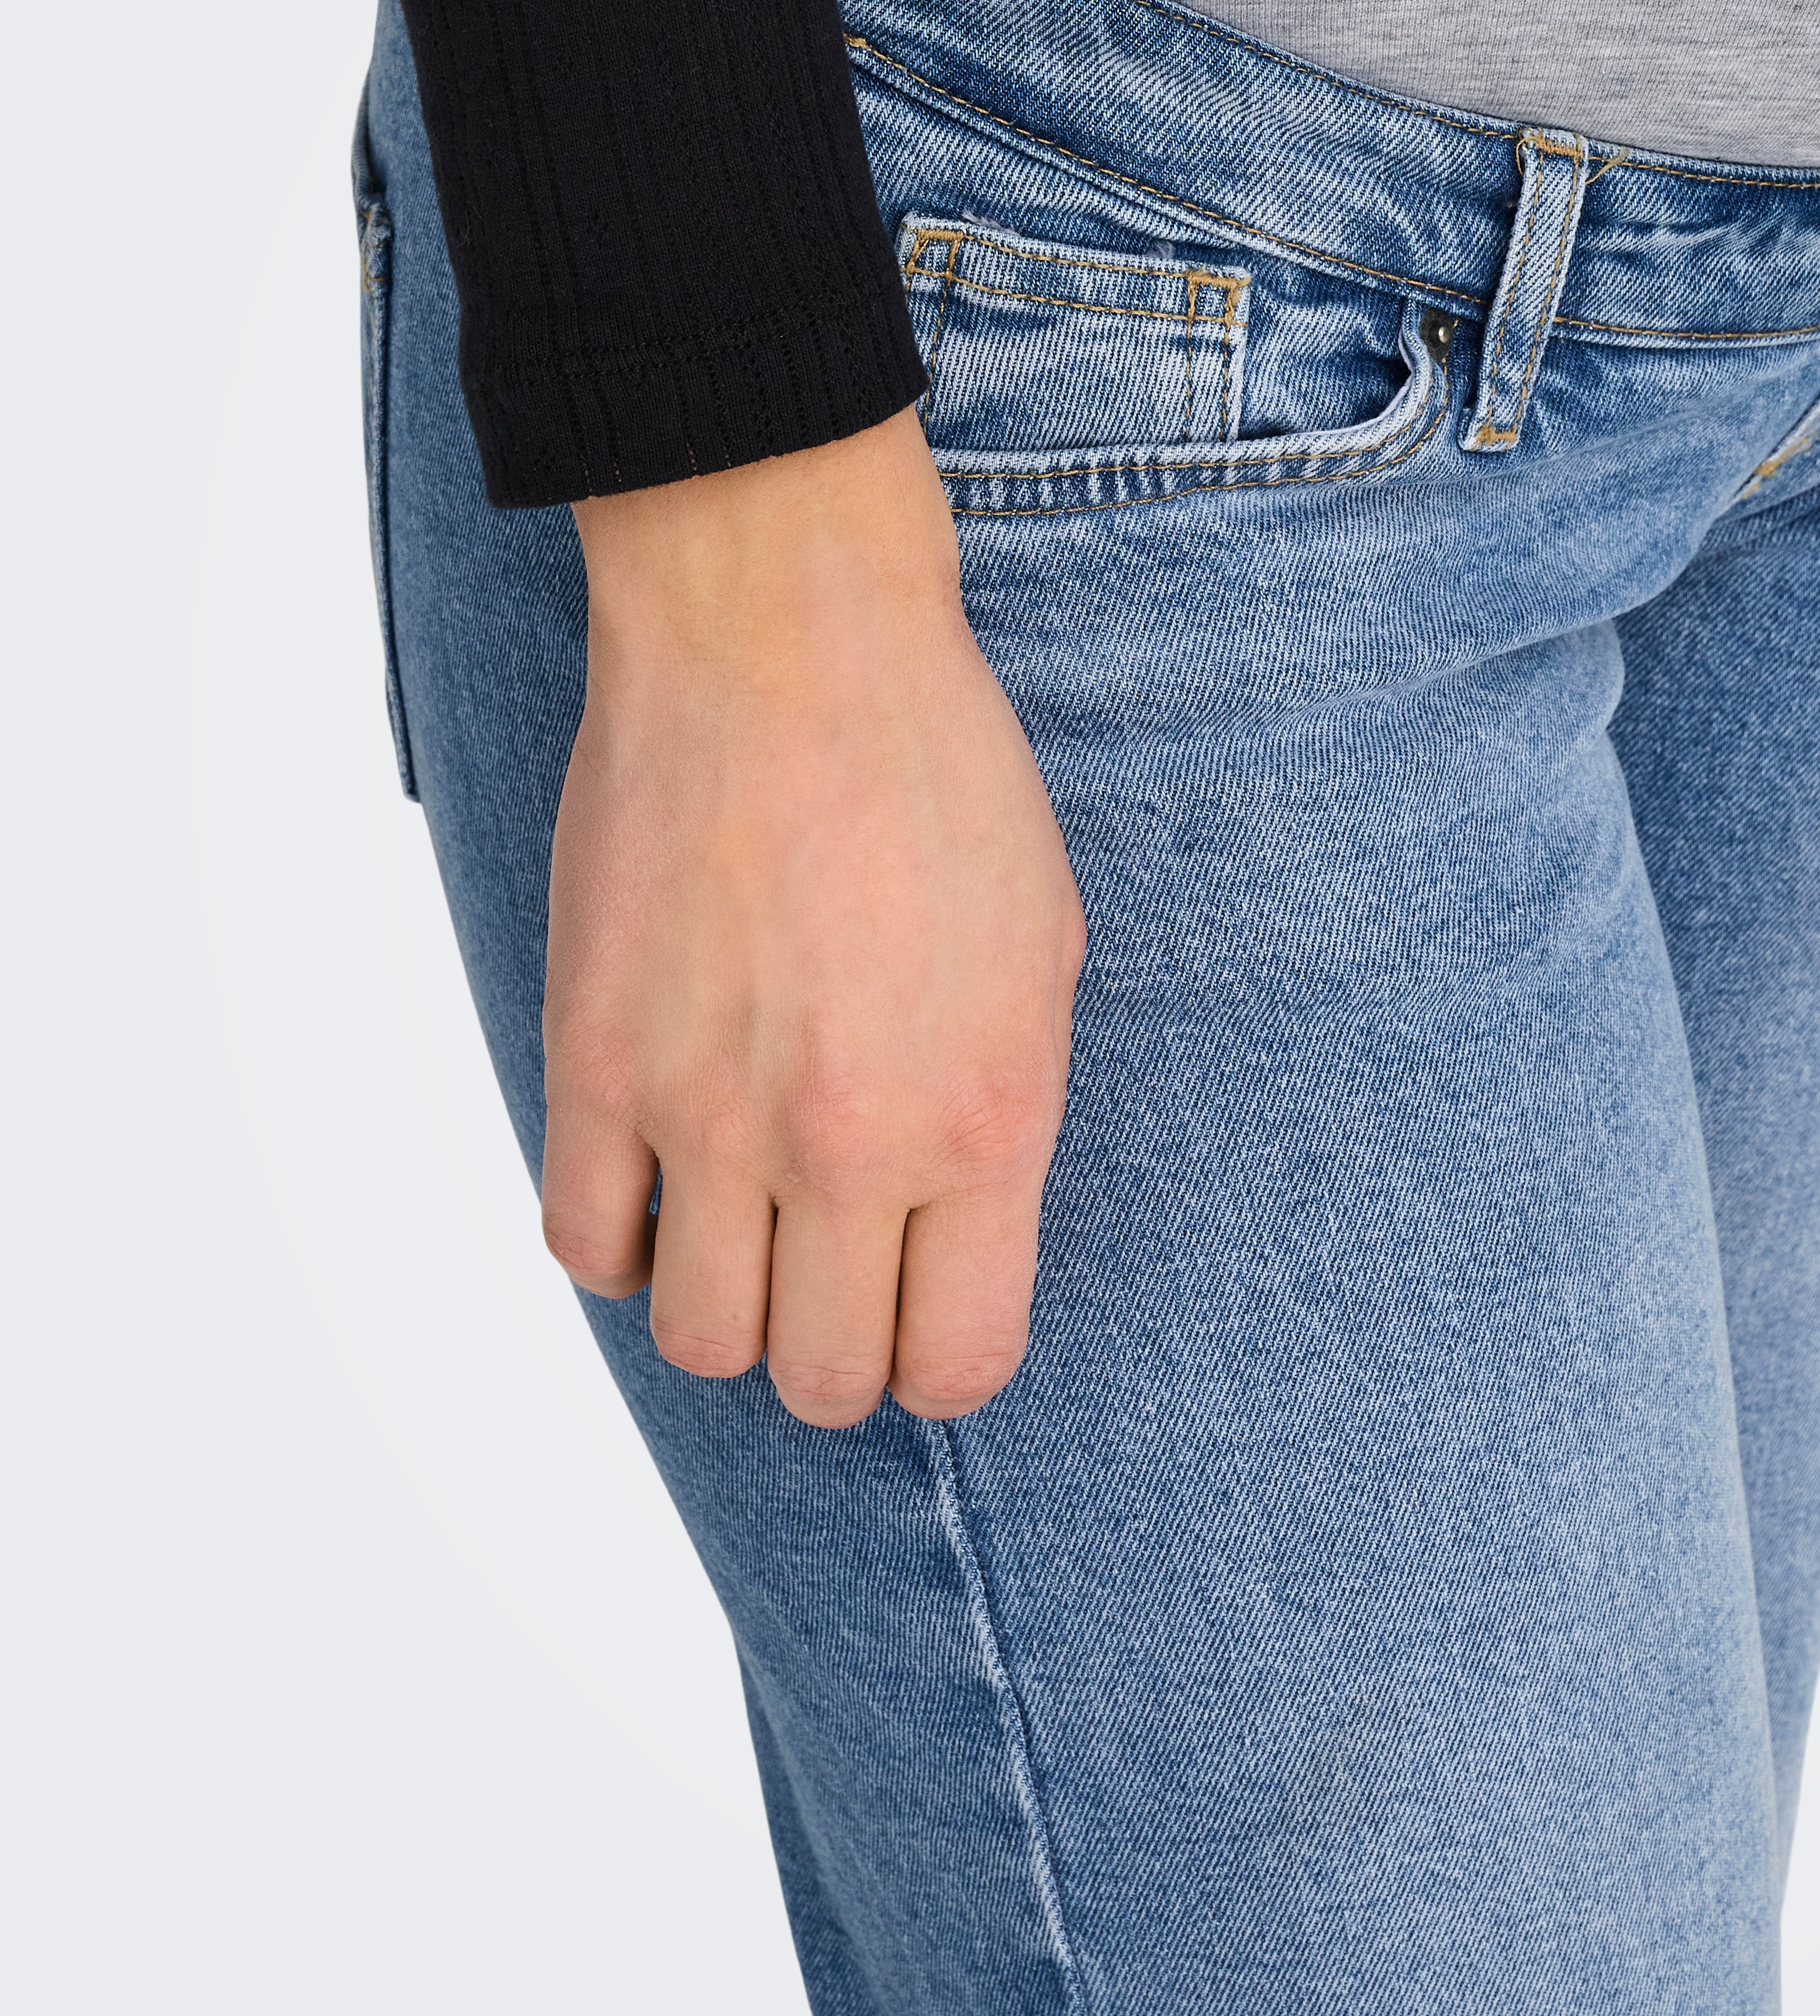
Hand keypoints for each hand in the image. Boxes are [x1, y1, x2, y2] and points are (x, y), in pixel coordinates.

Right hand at [539, 410, 1084, 1425]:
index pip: (956, 1361)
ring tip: (744, 1234)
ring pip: (697, 1337)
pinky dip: (619, 1242)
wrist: (787, 640)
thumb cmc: (938, 773)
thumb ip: (995, 1115)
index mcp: (980, 1121)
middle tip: (834, 1282)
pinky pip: (581, 1241)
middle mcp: (844, 1144)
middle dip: (834, 1354)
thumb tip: (950, 1231)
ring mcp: (706, 1111)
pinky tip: (657, 1184)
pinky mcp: (594, 1060)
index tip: (924, 1311)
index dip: (938, 1357)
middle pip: (819, 1376)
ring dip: (725, 1309)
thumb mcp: (1041, 953)